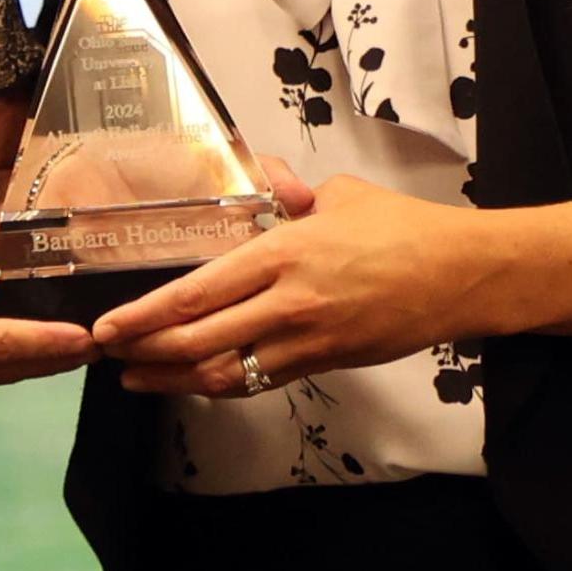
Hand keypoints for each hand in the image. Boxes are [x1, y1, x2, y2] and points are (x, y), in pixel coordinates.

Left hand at [95, 165, 489, 393]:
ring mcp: (309, 340)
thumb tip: (262, 187)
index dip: (148, 315)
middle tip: (106, 353)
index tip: (110, 325)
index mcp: (283, 255)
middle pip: (201, 341)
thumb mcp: (337, 194)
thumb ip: (286, 194)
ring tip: (135, 378)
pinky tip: (194, 381)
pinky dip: (222, 384)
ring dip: (175, 378)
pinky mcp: (328, 362)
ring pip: (228, 373)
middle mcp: (289, 304)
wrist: (465, 275)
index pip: (199, 293)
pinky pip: (262, 380)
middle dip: (146, 352)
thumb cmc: (402, 227)